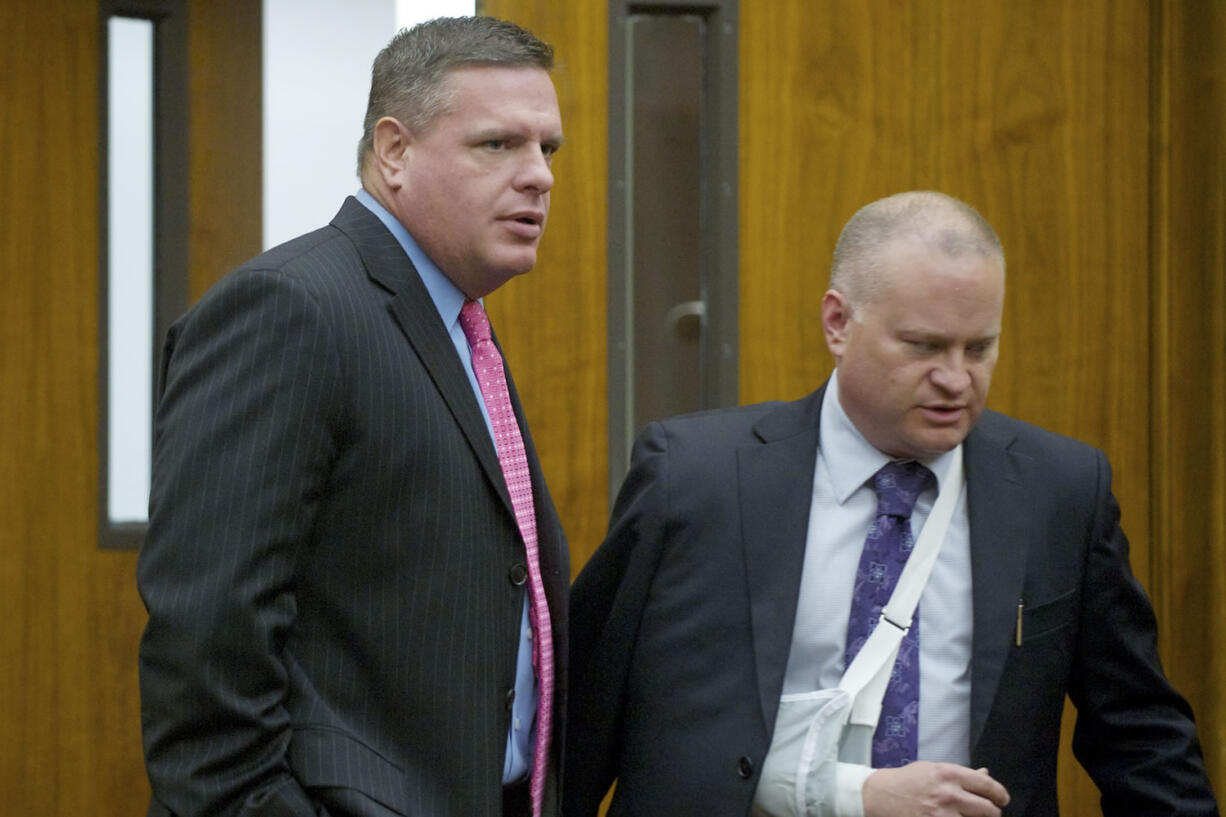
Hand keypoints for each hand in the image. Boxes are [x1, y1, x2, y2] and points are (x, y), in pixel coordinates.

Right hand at [862, 763, 1009, 816]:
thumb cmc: (907, 780)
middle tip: (989, 812)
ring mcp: (941, 815)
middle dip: (992, 813)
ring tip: (971, 816)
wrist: (880, 794)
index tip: (1002, 799)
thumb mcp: (933, 769)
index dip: (1000, 794)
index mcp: (949, 774)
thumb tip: (986, 776)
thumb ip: (961, 775)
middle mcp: (948, 794)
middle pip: (988, 810)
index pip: (987, 786)